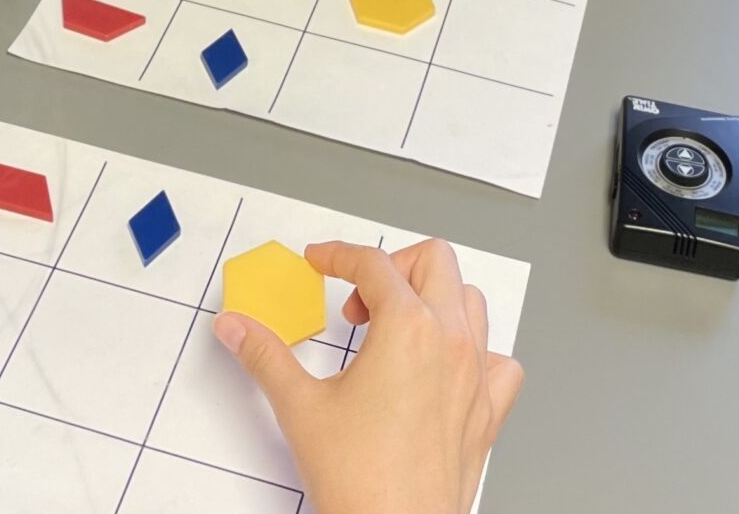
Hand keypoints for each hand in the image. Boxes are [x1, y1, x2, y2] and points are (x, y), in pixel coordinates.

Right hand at [212, 237, 523, 513]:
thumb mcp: (300, 407)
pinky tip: (447, 368)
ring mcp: (476, 376)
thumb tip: (237, 327)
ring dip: (435, 300)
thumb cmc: (359, 482)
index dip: (338, 255)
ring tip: (397, 328)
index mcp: (407, 328)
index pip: (373, 263)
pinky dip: (478, 352)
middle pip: (434, 260)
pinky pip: (501, 361)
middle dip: (393, 267)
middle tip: (360, 302)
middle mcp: (450, 342)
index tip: (321, 261)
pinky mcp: (488, 412)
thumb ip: (265, 356)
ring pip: (471, 301)